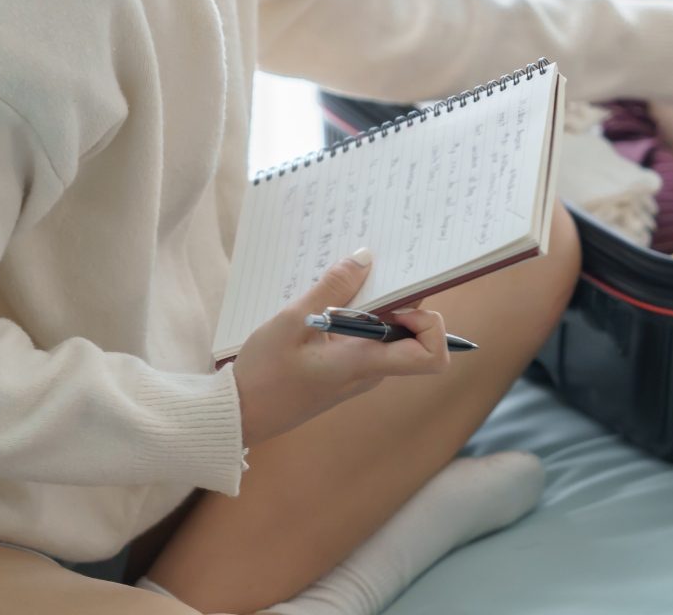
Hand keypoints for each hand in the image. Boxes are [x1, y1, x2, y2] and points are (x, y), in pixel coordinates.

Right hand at [232, 249, 449, 446]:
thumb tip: (366, 259)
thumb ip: (332, 290)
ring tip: (346, 280)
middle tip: (374, 270)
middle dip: (401, 299)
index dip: (430, 325)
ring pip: (390, 333)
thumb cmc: (263, 374)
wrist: (241, 414)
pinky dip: (359, 315)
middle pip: (413, 334)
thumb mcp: (292, 322)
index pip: (431, 356)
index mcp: (365, 364)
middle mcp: (372, 370)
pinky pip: (369, 337)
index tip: (400, 300)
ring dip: (377, 305)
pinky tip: (330, 301)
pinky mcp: (347, 368)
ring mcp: (361, 371)